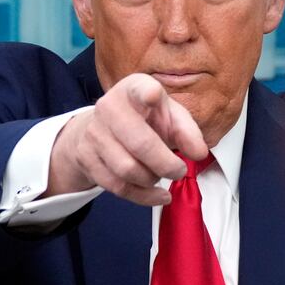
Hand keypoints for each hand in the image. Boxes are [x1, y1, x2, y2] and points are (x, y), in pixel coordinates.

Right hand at [48, 72, 209, 205]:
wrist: (102, 130)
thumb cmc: (144, 120)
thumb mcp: (170, 117)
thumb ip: (188, 131)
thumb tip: (199, 153)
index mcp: (133, 89)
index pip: (139, 88)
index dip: (147, 94)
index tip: (153, 96)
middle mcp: (108, 107)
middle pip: (139, 143)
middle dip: (166, 164)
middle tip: (179, 170)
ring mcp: (94, 133)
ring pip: (127, 169)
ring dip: (152, 179)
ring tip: (160, 175)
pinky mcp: (85, 157)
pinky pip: (117, 186)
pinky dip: (143, 196)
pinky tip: (158, 195)